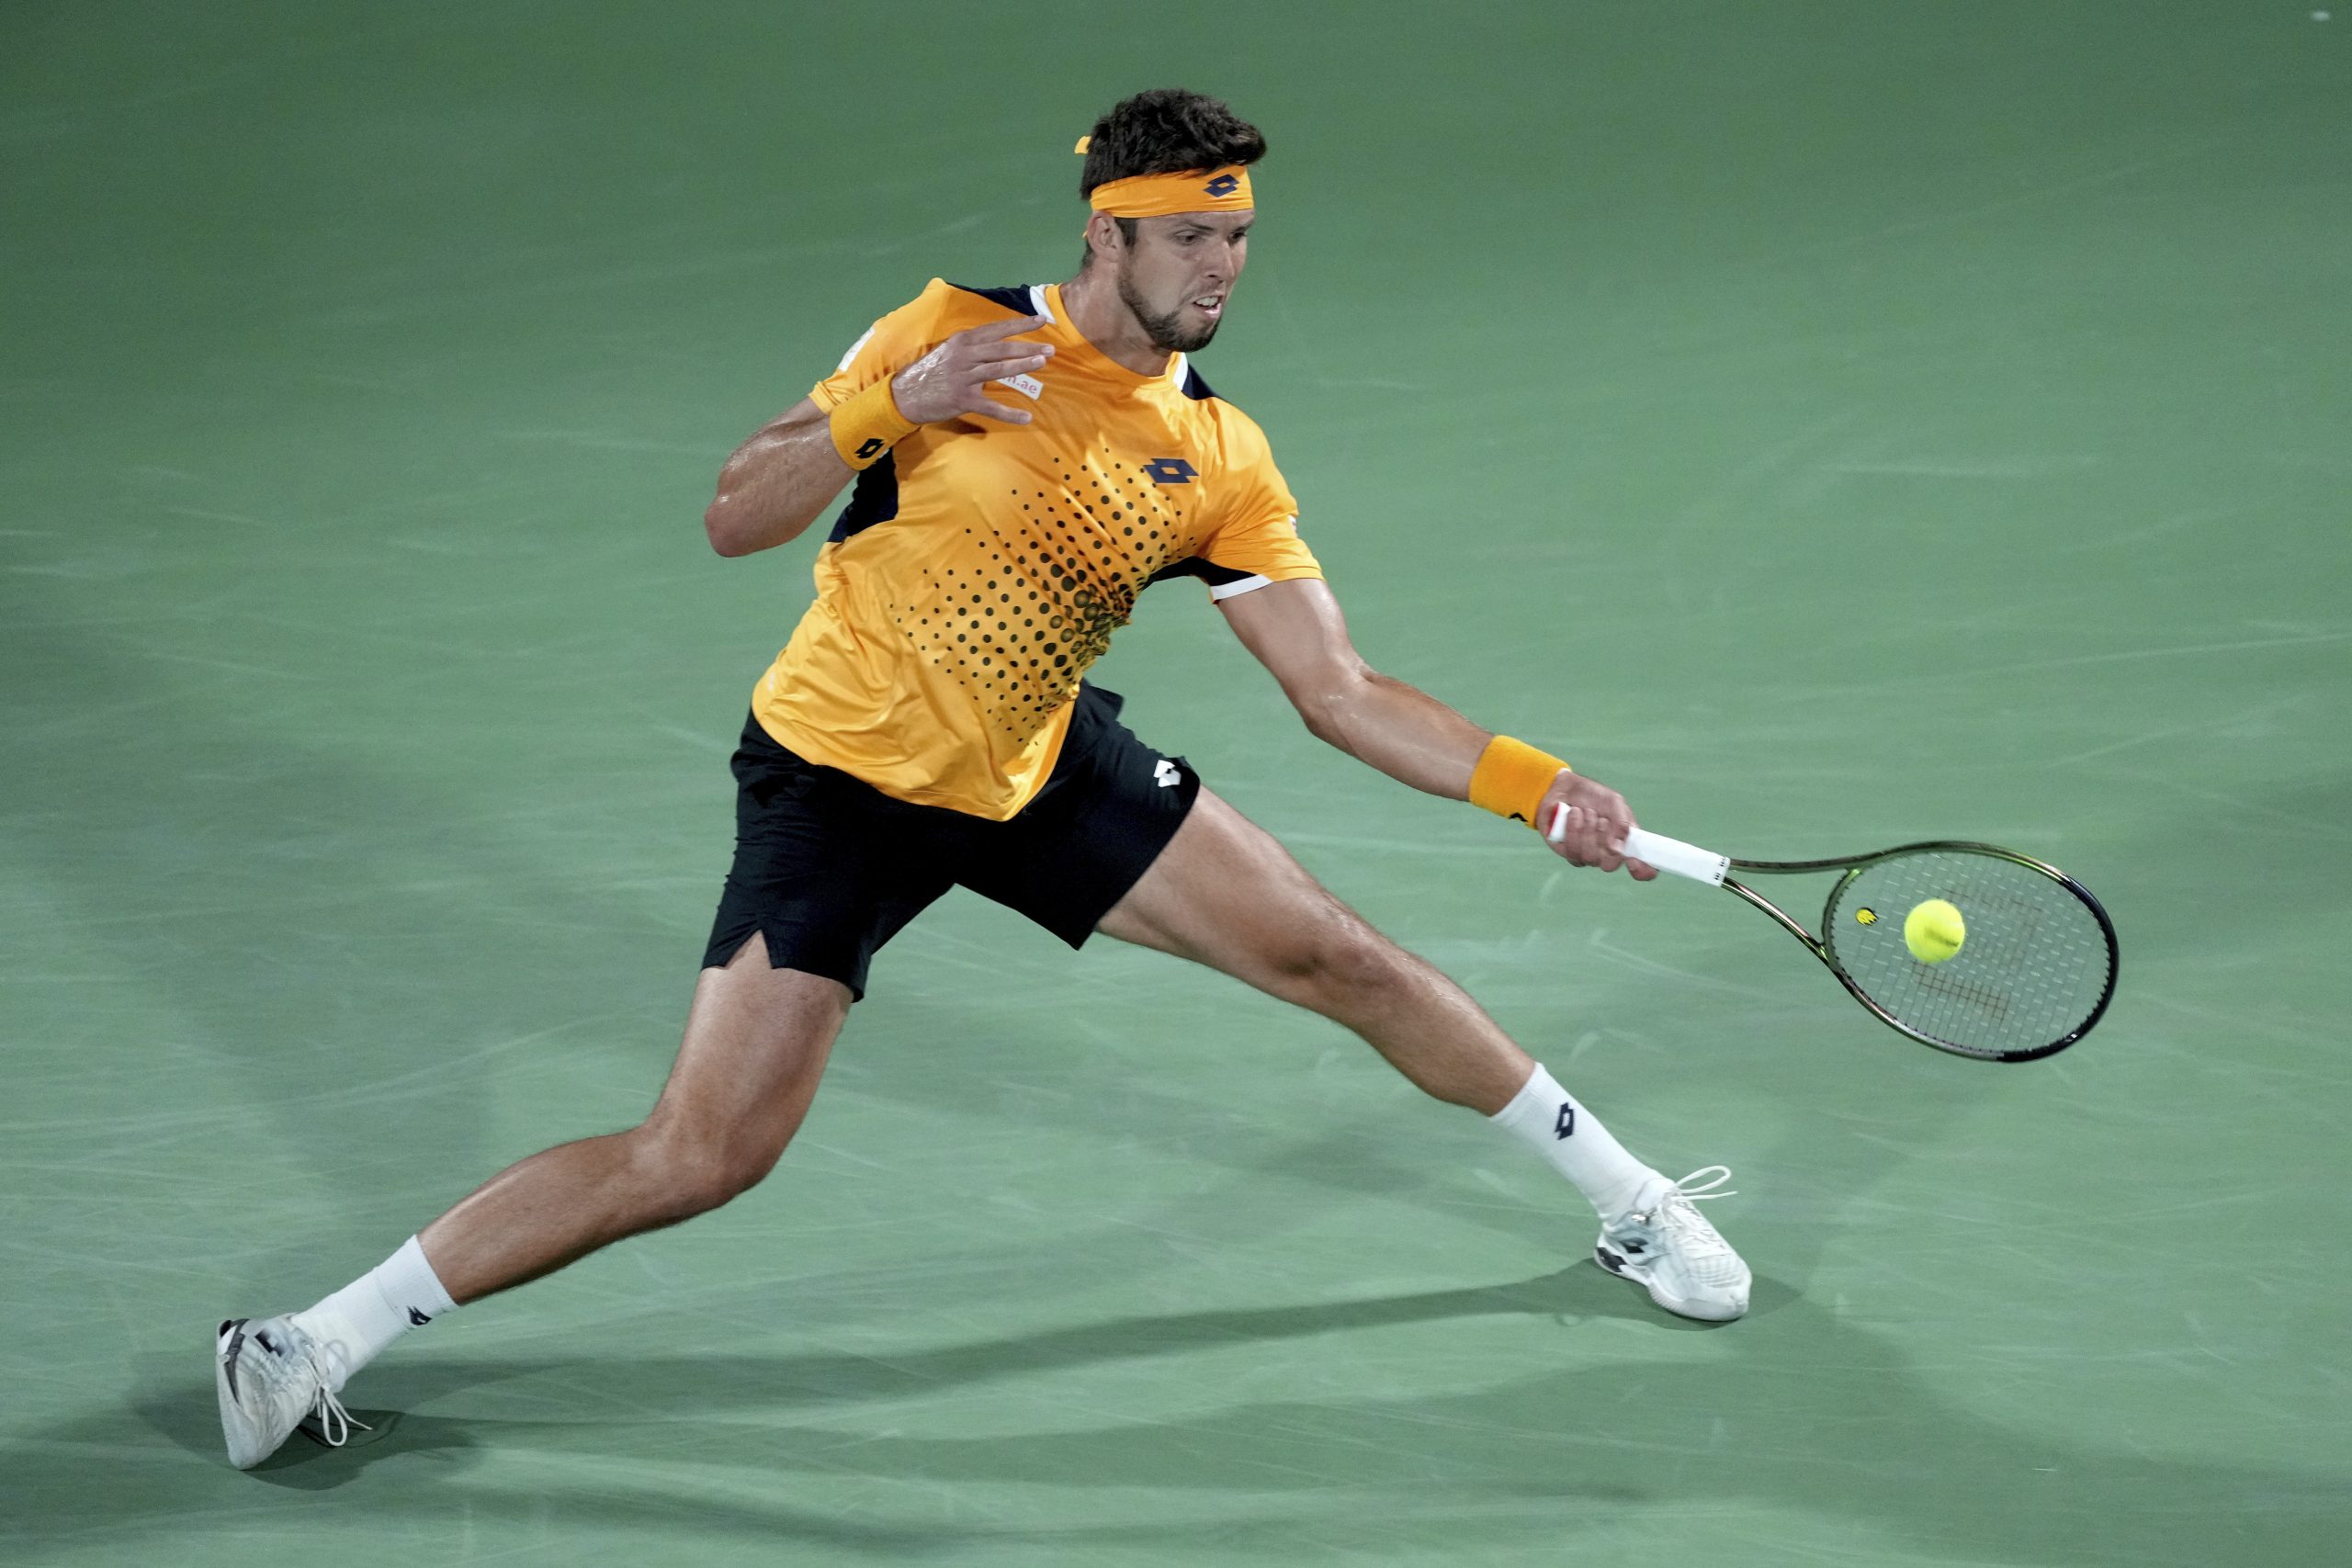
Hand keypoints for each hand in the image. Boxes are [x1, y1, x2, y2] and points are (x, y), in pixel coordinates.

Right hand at [889, 316, 1053, 426]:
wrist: (905, 395)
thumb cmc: (931, 372)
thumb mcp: (950, 351)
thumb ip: (973, 347)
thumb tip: (999, 344)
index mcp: (963, 341)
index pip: (996, 329)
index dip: (1020, 324)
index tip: (1041, 320)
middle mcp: (964, 355)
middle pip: (1001, 348)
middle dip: (1028, 347)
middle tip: (1050, 349)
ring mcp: (963, 377)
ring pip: (998, 369)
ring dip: (1022, 366)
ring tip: (1042, 363)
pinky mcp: (962, 400)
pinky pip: (990, 407)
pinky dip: (1009, 413)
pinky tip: (1026, 417)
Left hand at [1537, 774, 1657, 879]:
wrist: (1568, 787)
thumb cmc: (1595, 797)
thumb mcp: (1615, 803)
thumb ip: (1622, 823)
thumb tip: (1617, 848)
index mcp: (1624, 844)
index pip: (1641, 868)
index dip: (1642, 871)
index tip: (1634, 862)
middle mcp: (1606, 854)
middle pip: (1609, 865)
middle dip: (1605, 840)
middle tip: (1602, 820)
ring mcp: (1585, 855)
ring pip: (1589, 857)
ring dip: (1588, 831)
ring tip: (1587, 812)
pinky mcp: (1565, 851)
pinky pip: (1571, 851)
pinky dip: (1573, 829)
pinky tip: (1574, 814)